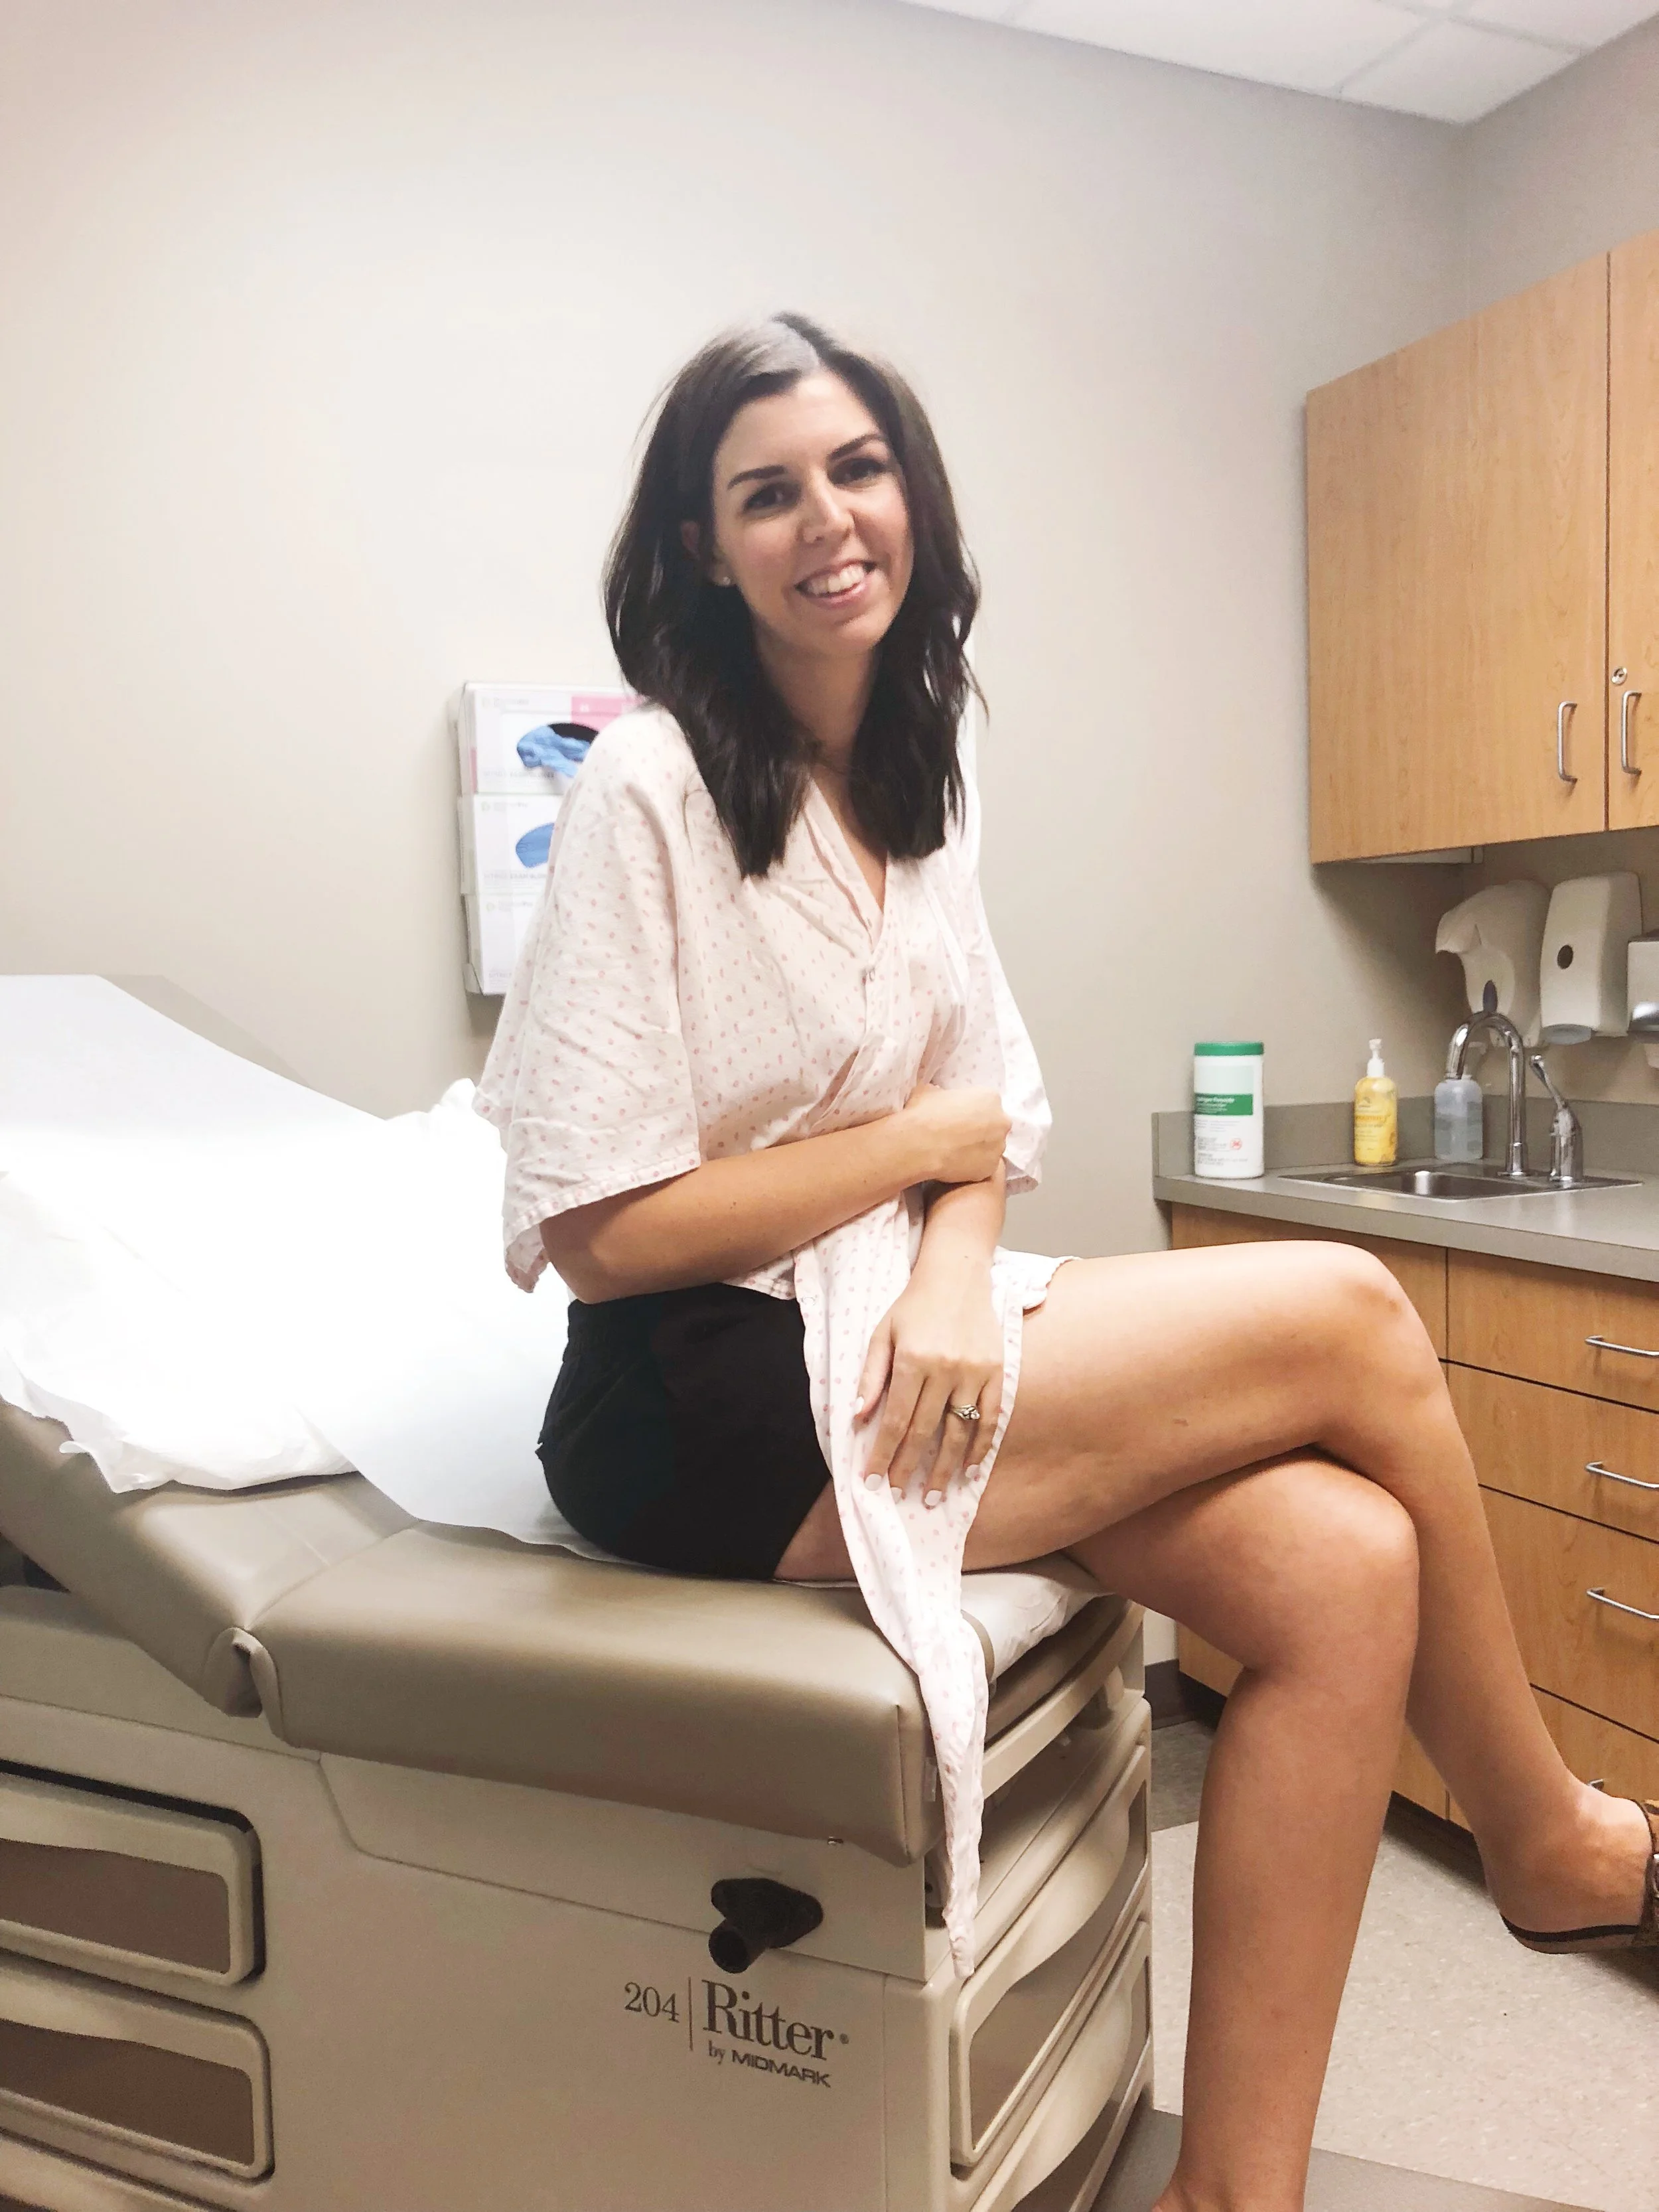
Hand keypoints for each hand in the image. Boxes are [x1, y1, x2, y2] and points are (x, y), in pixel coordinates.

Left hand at [855, 1262, 1002, 1501]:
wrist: (957, 1276)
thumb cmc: (913, 1306)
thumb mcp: (882, 1335)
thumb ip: (871, 1376)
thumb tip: (859, 1417)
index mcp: (912, 1360)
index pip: (895, 1420)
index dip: (884, 1453)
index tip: (873, 1480)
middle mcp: (944, 1369)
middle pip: (924, 1431)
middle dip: (909, 1467)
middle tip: (900, 1495)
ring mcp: (974, 1372)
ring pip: (958, 1431)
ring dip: (945, 1468)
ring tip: (933, 1495)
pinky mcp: (997, 1371)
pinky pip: (991, 1418)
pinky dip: (981, 1447)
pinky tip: (971, 1470)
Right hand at [900, 1083, 1010, 1185]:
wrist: (920, 1144)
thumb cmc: (925, 1113)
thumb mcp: (929, 1092)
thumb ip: (942, 1094)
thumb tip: (939, 1098)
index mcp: (990, 1098)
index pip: (986, 1103)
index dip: (970, 1111)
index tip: (957, 1117)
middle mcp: (1001, 1121)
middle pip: (994, 1126)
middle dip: (980, 1130)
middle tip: (958, 1135)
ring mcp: (998, 1147)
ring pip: (991, 1148)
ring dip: (977, 1149)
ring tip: (955, 1153)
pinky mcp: (990, 1168)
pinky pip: (984, 1167)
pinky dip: (973, 1167)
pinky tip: (956, 1165)